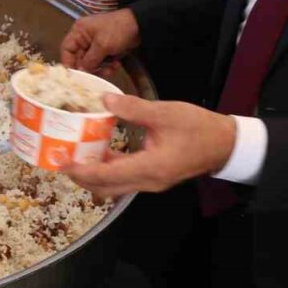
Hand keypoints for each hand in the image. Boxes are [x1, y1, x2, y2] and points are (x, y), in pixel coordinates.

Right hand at [61, 9, 140, 74]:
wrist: (140, 26)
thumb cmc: (119, 30)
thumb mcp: (102, 45)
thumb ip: (89, 60)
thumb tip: (81, 71)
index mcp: (79, 31)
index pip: (66, 49)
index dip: (69, 63)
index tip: (74, 76)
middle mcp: (84, 37)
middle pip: (79, 58)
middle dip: (89, 68)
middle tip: (97, 75)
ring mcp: (94, 44)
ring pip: (90, 63)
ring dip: (100, 69)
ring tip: (110, 69)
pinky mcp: (104, 49)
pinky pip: (100, 62)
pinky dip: (106, 66)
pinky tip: (115, 65)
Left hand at [61, 95, 236, 200]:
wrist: (226, 144)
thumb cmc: (199, 129)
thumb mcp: (165, 113)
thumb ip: (134, 108)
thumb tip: (105, 101)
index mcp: (150, 168)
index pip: (107, 175)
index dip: (82, 170)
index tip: (63, 162)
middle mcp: (147, 181)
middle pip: (106, 187)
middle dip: (82, 177)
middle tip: (61, 160)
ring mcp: (151, 182)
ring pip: (114, 186)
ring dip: (94, 175)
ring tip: (75, 157)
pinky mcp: (153, 177)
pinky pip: (125, 178)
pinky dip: (108, 169)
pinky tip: (99, 152)